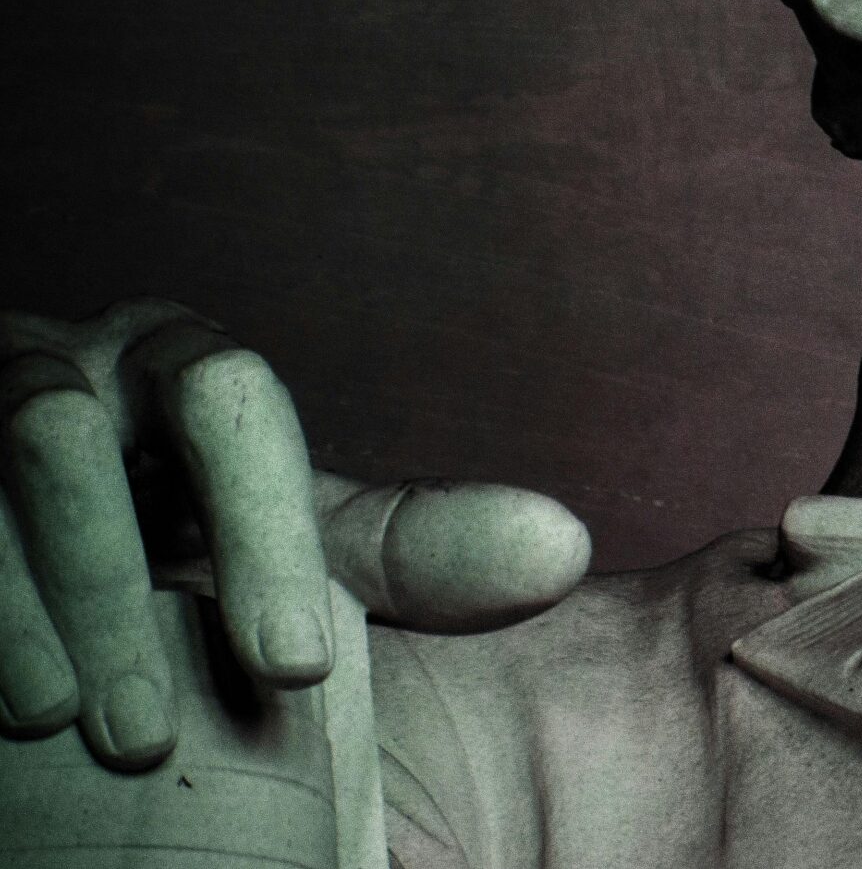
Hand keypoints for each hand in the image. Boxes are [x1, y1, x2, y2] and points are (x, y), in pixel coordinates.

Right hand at [1, 298, 590, 769]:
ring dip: (22, 604)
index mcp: (187, 371)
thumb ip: (416, 550)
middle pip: (73, 433)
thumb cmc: (185, 525)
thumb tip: (566, 550)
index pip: (233, 404)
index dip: (265, 530)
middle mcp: (75, 366)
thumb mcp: (299, 537)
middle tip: (150, 737)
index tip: (296, 666)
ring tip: (59, 727)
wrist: (20, 527)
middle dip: (110, 585)